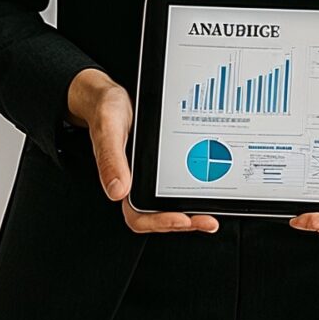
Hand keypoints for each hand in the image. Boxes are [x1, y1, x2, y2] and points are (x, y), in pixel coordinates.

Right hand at [69, 68, 216, 233]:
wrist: (113, 96)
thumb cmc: (107, 111)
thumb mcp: (108, 129)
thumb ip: (111, 159)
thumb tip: (117, 191)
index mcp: (121, 180)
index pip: (138, 216)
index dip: (160, 223)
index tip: (181, 219)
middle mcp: (137, 183)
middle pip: (161, 216)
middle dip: (186, 223)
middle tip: (207, 221)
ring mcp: (152, 176)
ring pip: (172, 204)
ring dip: (192, 212)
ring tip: (211, 215)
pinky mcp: (163, 166)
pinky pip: (179, 184)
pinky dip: (194, 191)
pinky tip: (210, 188)